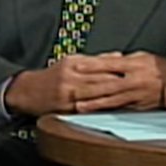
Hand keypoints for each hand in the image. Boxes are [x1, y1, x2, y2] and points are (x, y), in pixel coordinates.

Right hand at [3, 54, 129, 115]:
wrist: (27, 91)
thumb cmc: (52, 77)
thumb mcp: (72, 61)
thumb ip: (96, 60)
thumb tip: (118, 56)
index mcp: (74, 63)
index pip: (101, 64)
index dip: (119, 67)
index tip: (134, 68)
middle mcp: (72, 77)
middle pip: (101, 79)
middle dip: (120, 82)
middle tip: (138, 83)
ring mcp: (69, 93)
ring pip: (96, 94)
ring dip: (114, 96)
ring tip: (131, 96)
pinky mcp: (67, 108)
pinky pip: (88, 108)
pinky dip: (102, 108)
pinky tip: (113, 109)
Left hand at [73, 52, 165, 111]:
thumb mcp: (145, 58)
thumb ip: (126, 60)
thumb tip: (109, 60)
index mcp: (134, 63)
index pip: (107, 63)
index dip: (90, 65)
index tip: (75, 65)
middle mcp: (134, 78)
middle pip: (105, 81)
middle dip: (86, 84)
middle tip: (69, 87)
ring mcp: (137, 93)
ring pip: (111, 97)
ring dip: (94, 102)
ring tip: (78, 105)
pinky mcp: (142, 106)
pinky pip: (122, 108)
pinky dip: (109, 110)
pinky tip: (98, 114)